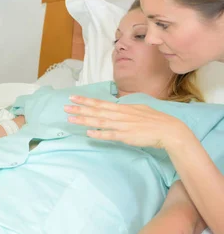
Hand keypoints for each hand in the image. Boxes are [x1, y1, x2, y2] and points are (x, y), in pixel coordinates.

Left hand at [65, 95, 189, 148]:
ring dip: (84, 120)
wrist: (169, 130)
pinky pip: (110, 135)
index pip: (100, 103)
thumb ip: (125, 109)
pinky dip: (99, 133)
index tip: (72, 97)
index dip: (86, 100)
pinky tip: (88, 133)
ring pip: (99, 122)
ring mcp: (122, 125)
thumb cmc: (154, 120)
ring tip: (70, 119)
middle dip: (80, 108)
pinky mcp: (126, 136)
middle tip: (65, 106)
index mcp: (122, 108)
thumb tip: (115, 108)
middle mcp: (120, 115)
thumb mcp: (138, 109)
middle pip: (96, 111)